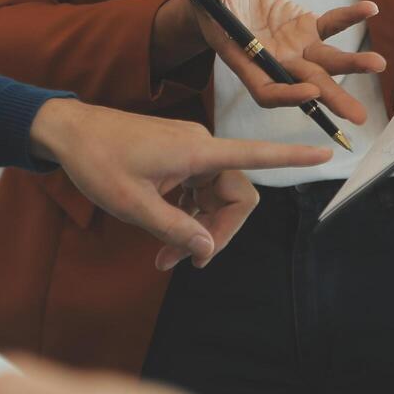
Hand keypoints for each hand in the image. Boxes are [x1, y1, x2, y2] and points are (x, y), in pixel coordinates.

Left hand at [29, 99, 330, 269]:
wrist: (68, 131)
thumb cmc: (97, 162)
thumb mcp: (133, 205)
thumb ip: (175, 228)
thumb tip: (208, 249)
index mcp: (197, 152)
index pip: (255, 155)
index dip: (292, 159)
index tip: (326, 154)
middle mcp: (201, 147)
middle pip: (235, 196)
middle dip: (216, 233)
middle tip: (183, 262)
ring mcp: (190, 151)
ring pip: (215, 197)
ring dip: (197, 229)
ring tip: (163, 257)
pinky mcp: (178, 156)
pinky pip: (197, 190)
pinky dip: (186, 215)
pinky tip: (162, 234)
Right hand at [181, 0, 385, 124]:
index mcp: (243, 60)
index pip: (266, 90)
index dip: (287, 95)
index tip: (309, 92)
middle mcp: (272, 60)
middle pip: (304, 83)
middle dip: (331, 97)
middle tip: (358, 116)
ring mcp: (292, 46)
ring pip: (324, 61)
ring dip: (351, 64)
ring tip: (378, 64)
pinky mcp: (304, 27)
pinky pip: (331, 25)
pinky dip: (350, 17)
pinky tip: (370, 8)